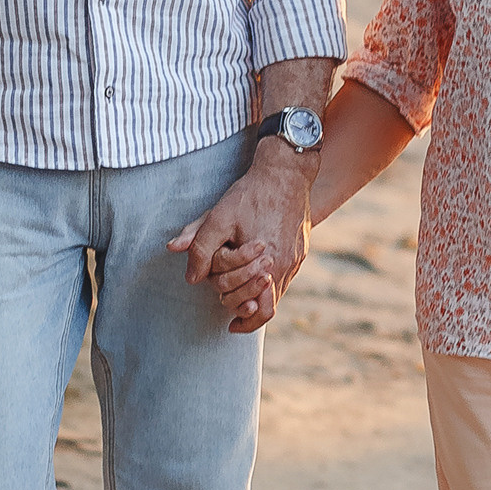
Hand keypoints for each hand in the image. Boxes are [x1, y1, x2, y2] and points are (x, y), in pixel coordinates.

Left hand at [167, 142, 310, 333]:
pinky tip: (254, 272)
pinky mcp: (301, 249)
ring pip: (277, 294)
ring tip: (240, 293)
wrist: (286, 171)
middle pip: (266, 305)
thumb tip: (189, 276)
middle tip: (227, 298)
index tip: (228, 318)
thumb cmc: (251, 193)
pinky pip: (285, 277)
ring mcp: (296, 258)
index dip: (239, 315)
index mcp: (267, 263)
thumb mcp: (218, 216)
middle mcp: (285, 265)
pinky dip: (269, 282)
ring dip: (257, 295)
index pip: (256, 308)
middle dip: (242, 303)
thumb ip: (199, 246)